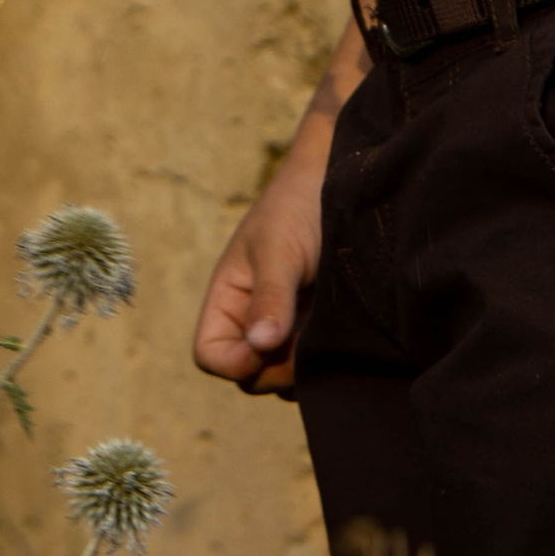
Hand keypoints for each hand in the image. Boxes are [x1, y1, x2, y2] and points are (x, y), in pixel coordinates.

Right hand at [191, 130, 330, 399]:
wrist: (344, 179)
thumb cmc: (299, 205)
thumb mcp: (280, 249)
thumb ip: (270, 297)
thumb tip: (260, 346)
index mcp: (229, 299)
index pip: (210, 355)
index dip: (234, 364)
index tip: (268, 347)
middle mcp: (254, 319)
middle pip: (250, 376)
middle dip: (276, 369)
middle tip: (309, 338)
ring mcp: (289, 328)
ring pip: (285, 376)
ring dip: (305, 368)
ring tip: (329, 331)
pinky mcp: (320, 330)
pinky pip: (315, 365)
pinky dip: (326, 361)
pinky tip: (343, 333)